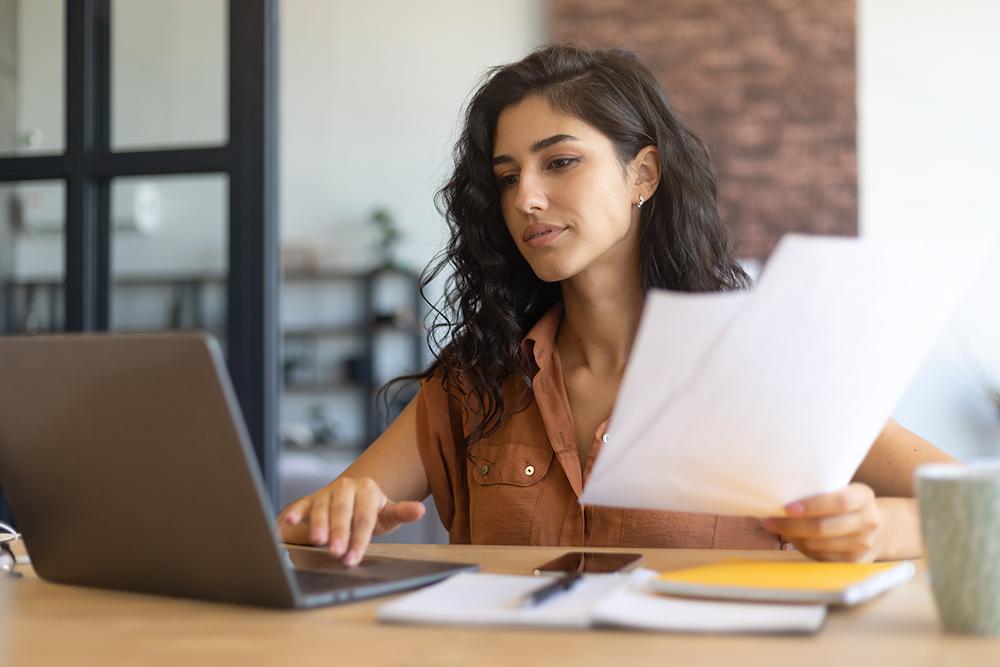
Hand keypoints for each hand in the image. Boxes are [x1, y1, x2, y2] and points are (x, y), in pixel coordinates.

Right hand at [277, 477, 425, 566]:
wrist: (351, 499)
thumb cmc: (371, 512)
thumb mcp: (388, 514)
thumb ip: (402, 512)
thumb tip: (420, 510)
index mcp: (368, 490)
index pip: (364, 518)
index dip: (359, 539)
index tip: (353, 558)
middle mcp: (347, 487)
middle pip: (343, 512)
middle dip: (339, 533)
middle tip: (336, 553)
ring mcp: (327, 491)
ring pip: (322, 508)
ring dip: (319, 525)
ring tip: (318, 542)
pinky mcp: (310, 498)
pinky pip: (302, 504)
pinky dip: (295, 512)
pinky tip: (288, 521)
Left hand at [762, 483, 883, 561]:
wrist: (880, 529)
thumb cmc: (848, 504)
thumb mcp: (844, 489)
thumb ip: (822, 490)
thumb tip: (782, 490)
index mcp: (864, 497)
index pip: (840, 502)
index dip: (813, 506)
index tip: (787, 508)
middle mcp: (868, 522)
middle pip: (825, 527)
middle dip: (792, 526)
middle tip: (769, 521)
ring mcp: (863, 544)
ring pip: (819, 545)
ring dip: (793, 537)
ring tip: (775, 528)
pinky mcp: (854, 562)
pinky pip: (821, 557)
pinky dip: (802, 548)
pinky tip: (791, 538)